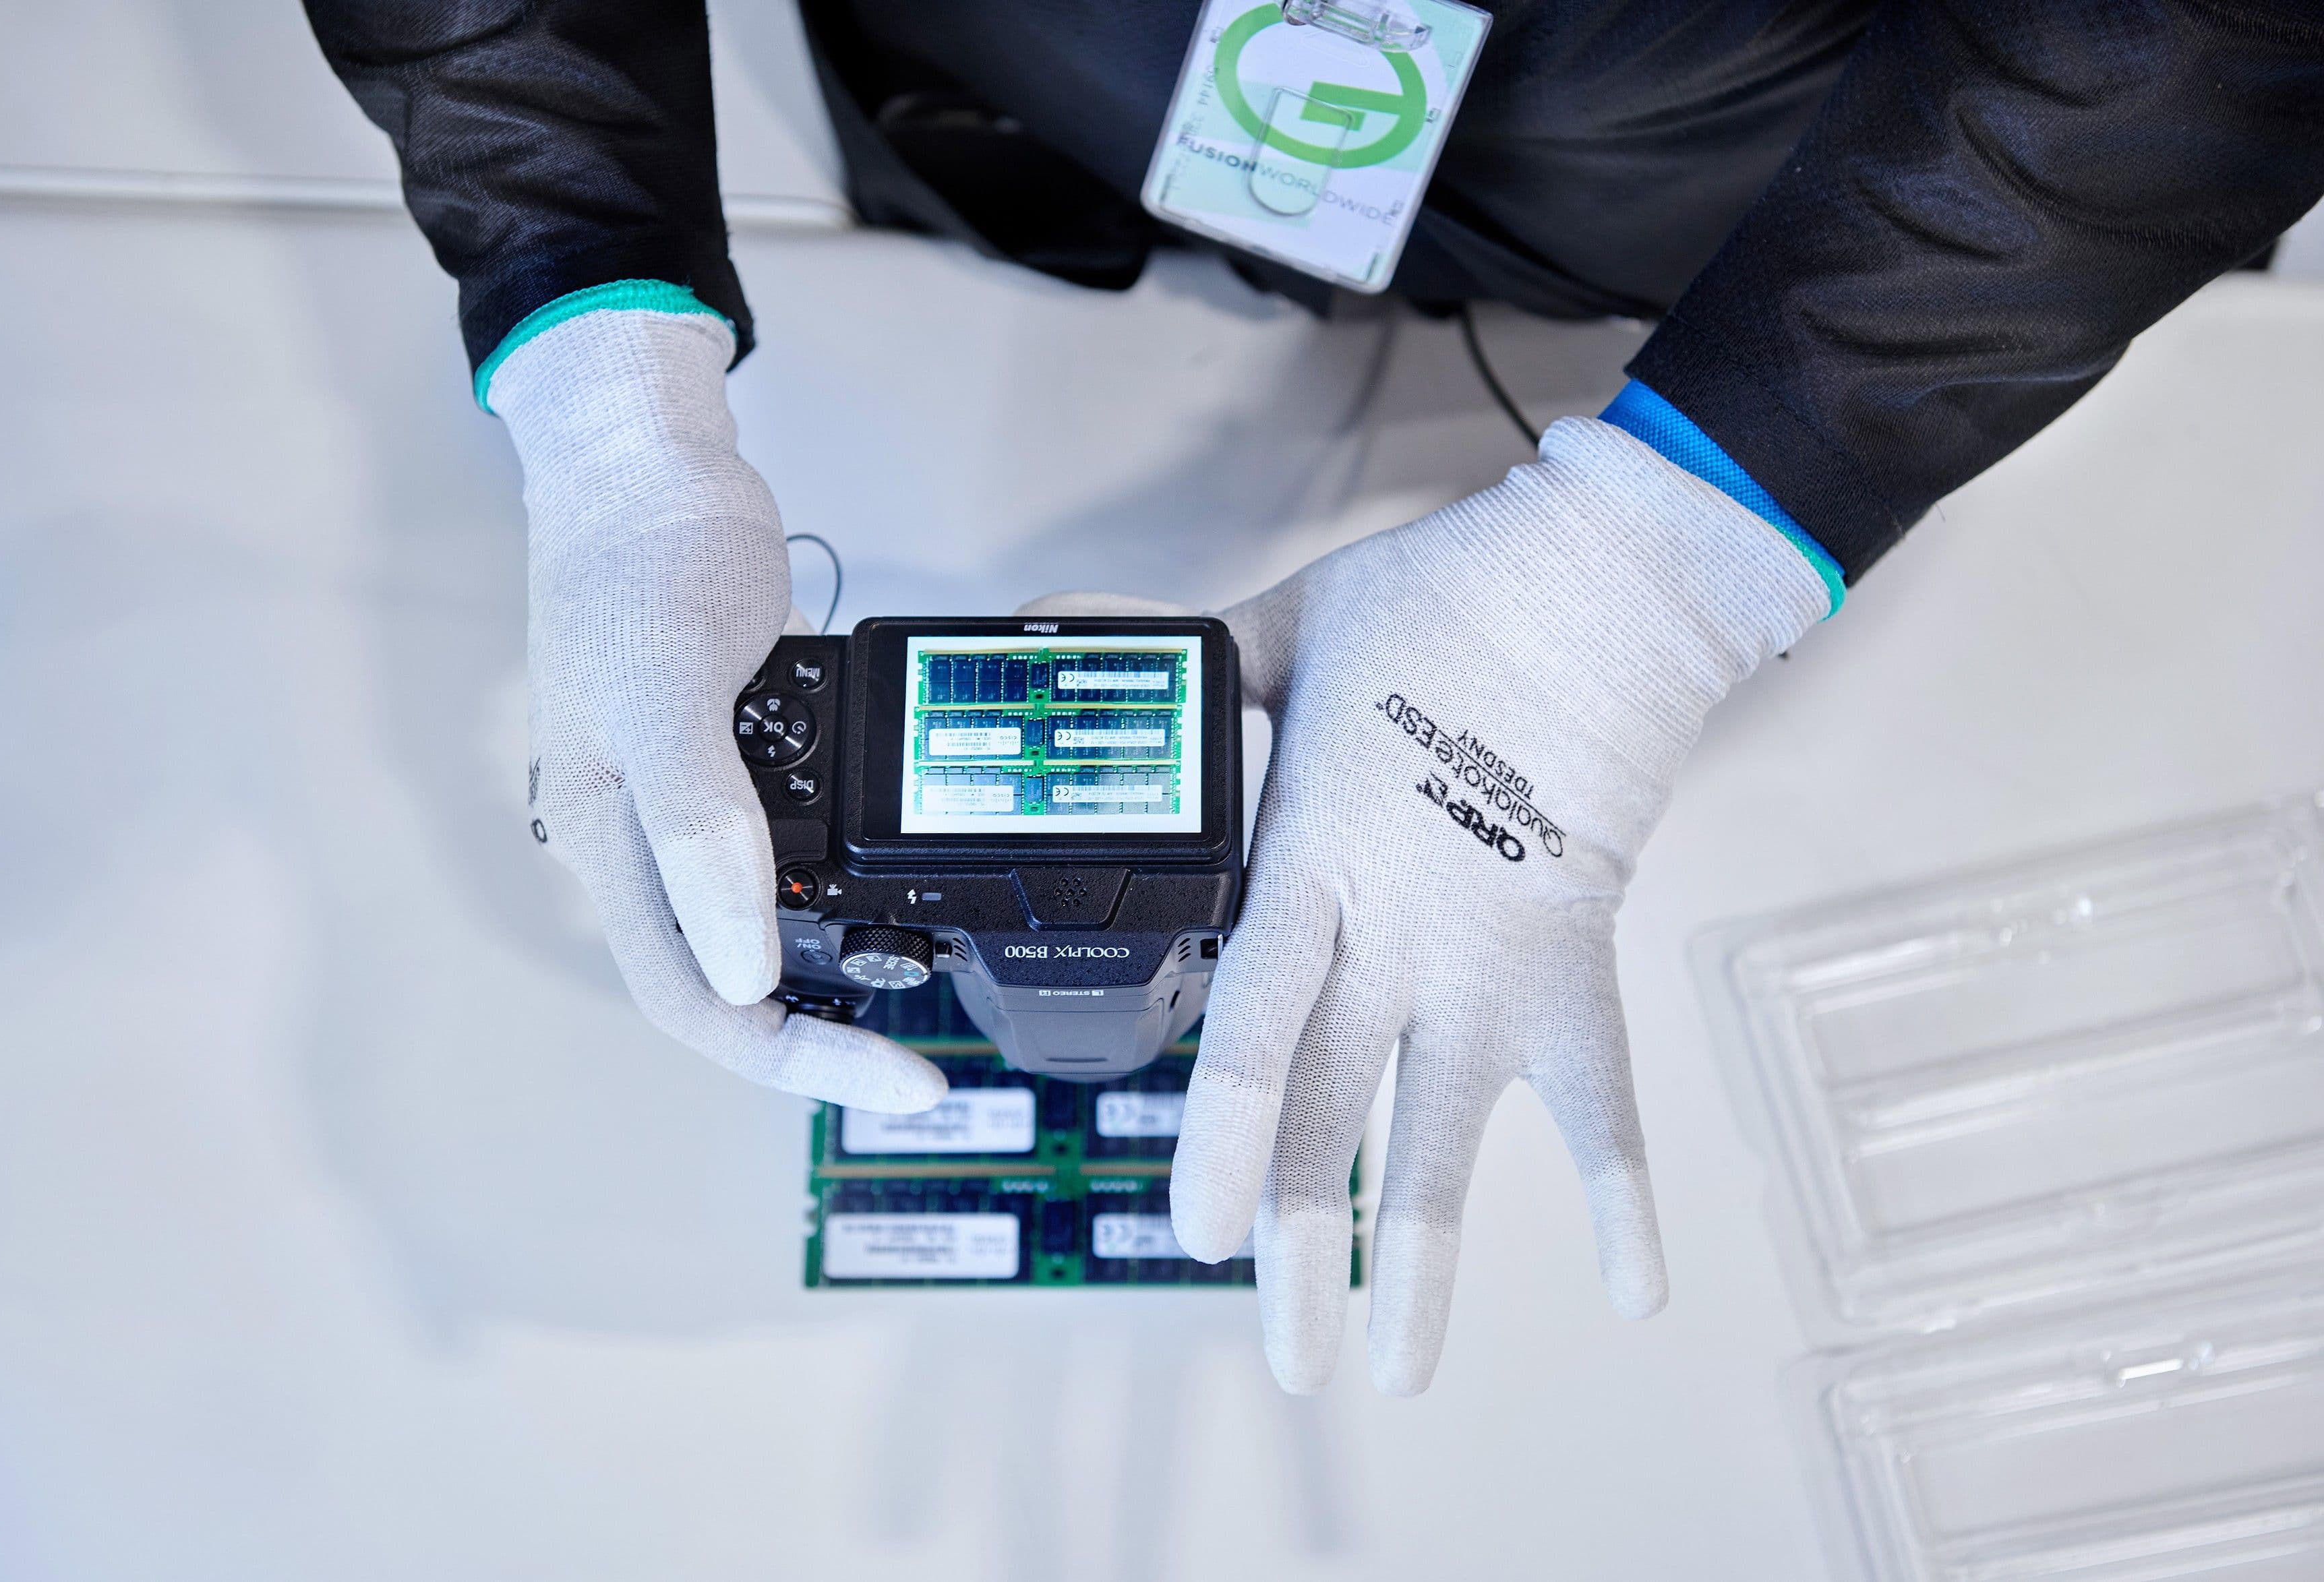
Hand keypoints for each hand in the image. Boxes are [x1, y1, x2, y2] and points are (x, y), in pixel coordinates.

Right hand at [490, 305, 941, 1111]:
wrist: (647, 454)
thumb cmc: (642, 554)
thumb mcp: (670, 685)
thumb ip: (698, 825)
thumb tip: (742, 972)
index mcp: (609, 839)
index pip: (695, 1000)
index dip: (796, 1059)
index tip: (905, 1084)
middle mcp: (641, 838)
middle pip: (726, 983)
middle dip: (821, 1039)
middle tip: (925, 1068)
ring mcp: (687, 799)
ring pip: (754, 926)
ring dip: (826, 975)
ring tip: (921, 1004)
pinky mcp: (734, 755)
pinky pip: (782, 850)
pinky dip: (841, 882)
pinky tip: (901, 884)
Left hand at [1041, 417, 1826, 1392]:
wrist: (1606, 585)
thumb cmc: (1443, 601)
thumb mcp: (1286, 624)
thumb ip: (1180, 663)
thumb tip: (1056, 631)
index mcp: (1319, 861)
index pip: (1261, 1023)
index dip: (1228, 1134)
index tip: (1199, 1232)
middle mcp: (1402, 936)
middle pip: (1337, 1112)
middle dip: (1301, 1245)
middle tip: (1286, 1360)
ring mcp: (1495, 963)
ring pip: (1451, 1137)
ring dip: (1425, 1263)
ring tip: (1399, 1373)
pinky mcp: (1576, 961)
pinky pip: (1605, 1097)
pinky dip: (1625, 1193)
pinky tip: (1636, 1296)